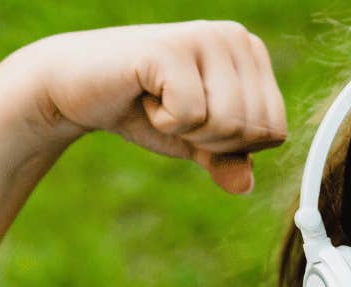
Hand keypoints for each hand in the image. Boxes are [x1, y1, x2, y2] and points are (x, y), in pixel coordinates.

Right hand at [5, 21, 287, 193]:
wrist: (75, 87)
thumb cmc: (141, 109)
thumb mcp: (195, 141)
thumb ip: (227, 160)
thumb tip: (244, 185)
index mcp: (251, 54)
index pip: (275, 131)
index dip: (234, 145)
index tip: (196, 119)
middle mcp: (235, 37)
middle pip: (254, 130)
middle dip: (209, 139)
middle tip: (173, 111)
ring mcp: (204, 37)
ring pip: (227, 124)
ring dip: (186, 130)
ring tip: (159, 101)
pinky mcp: (171, 48)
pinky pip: (191, 115)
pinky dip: (163, 121)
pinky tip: (143, 95)